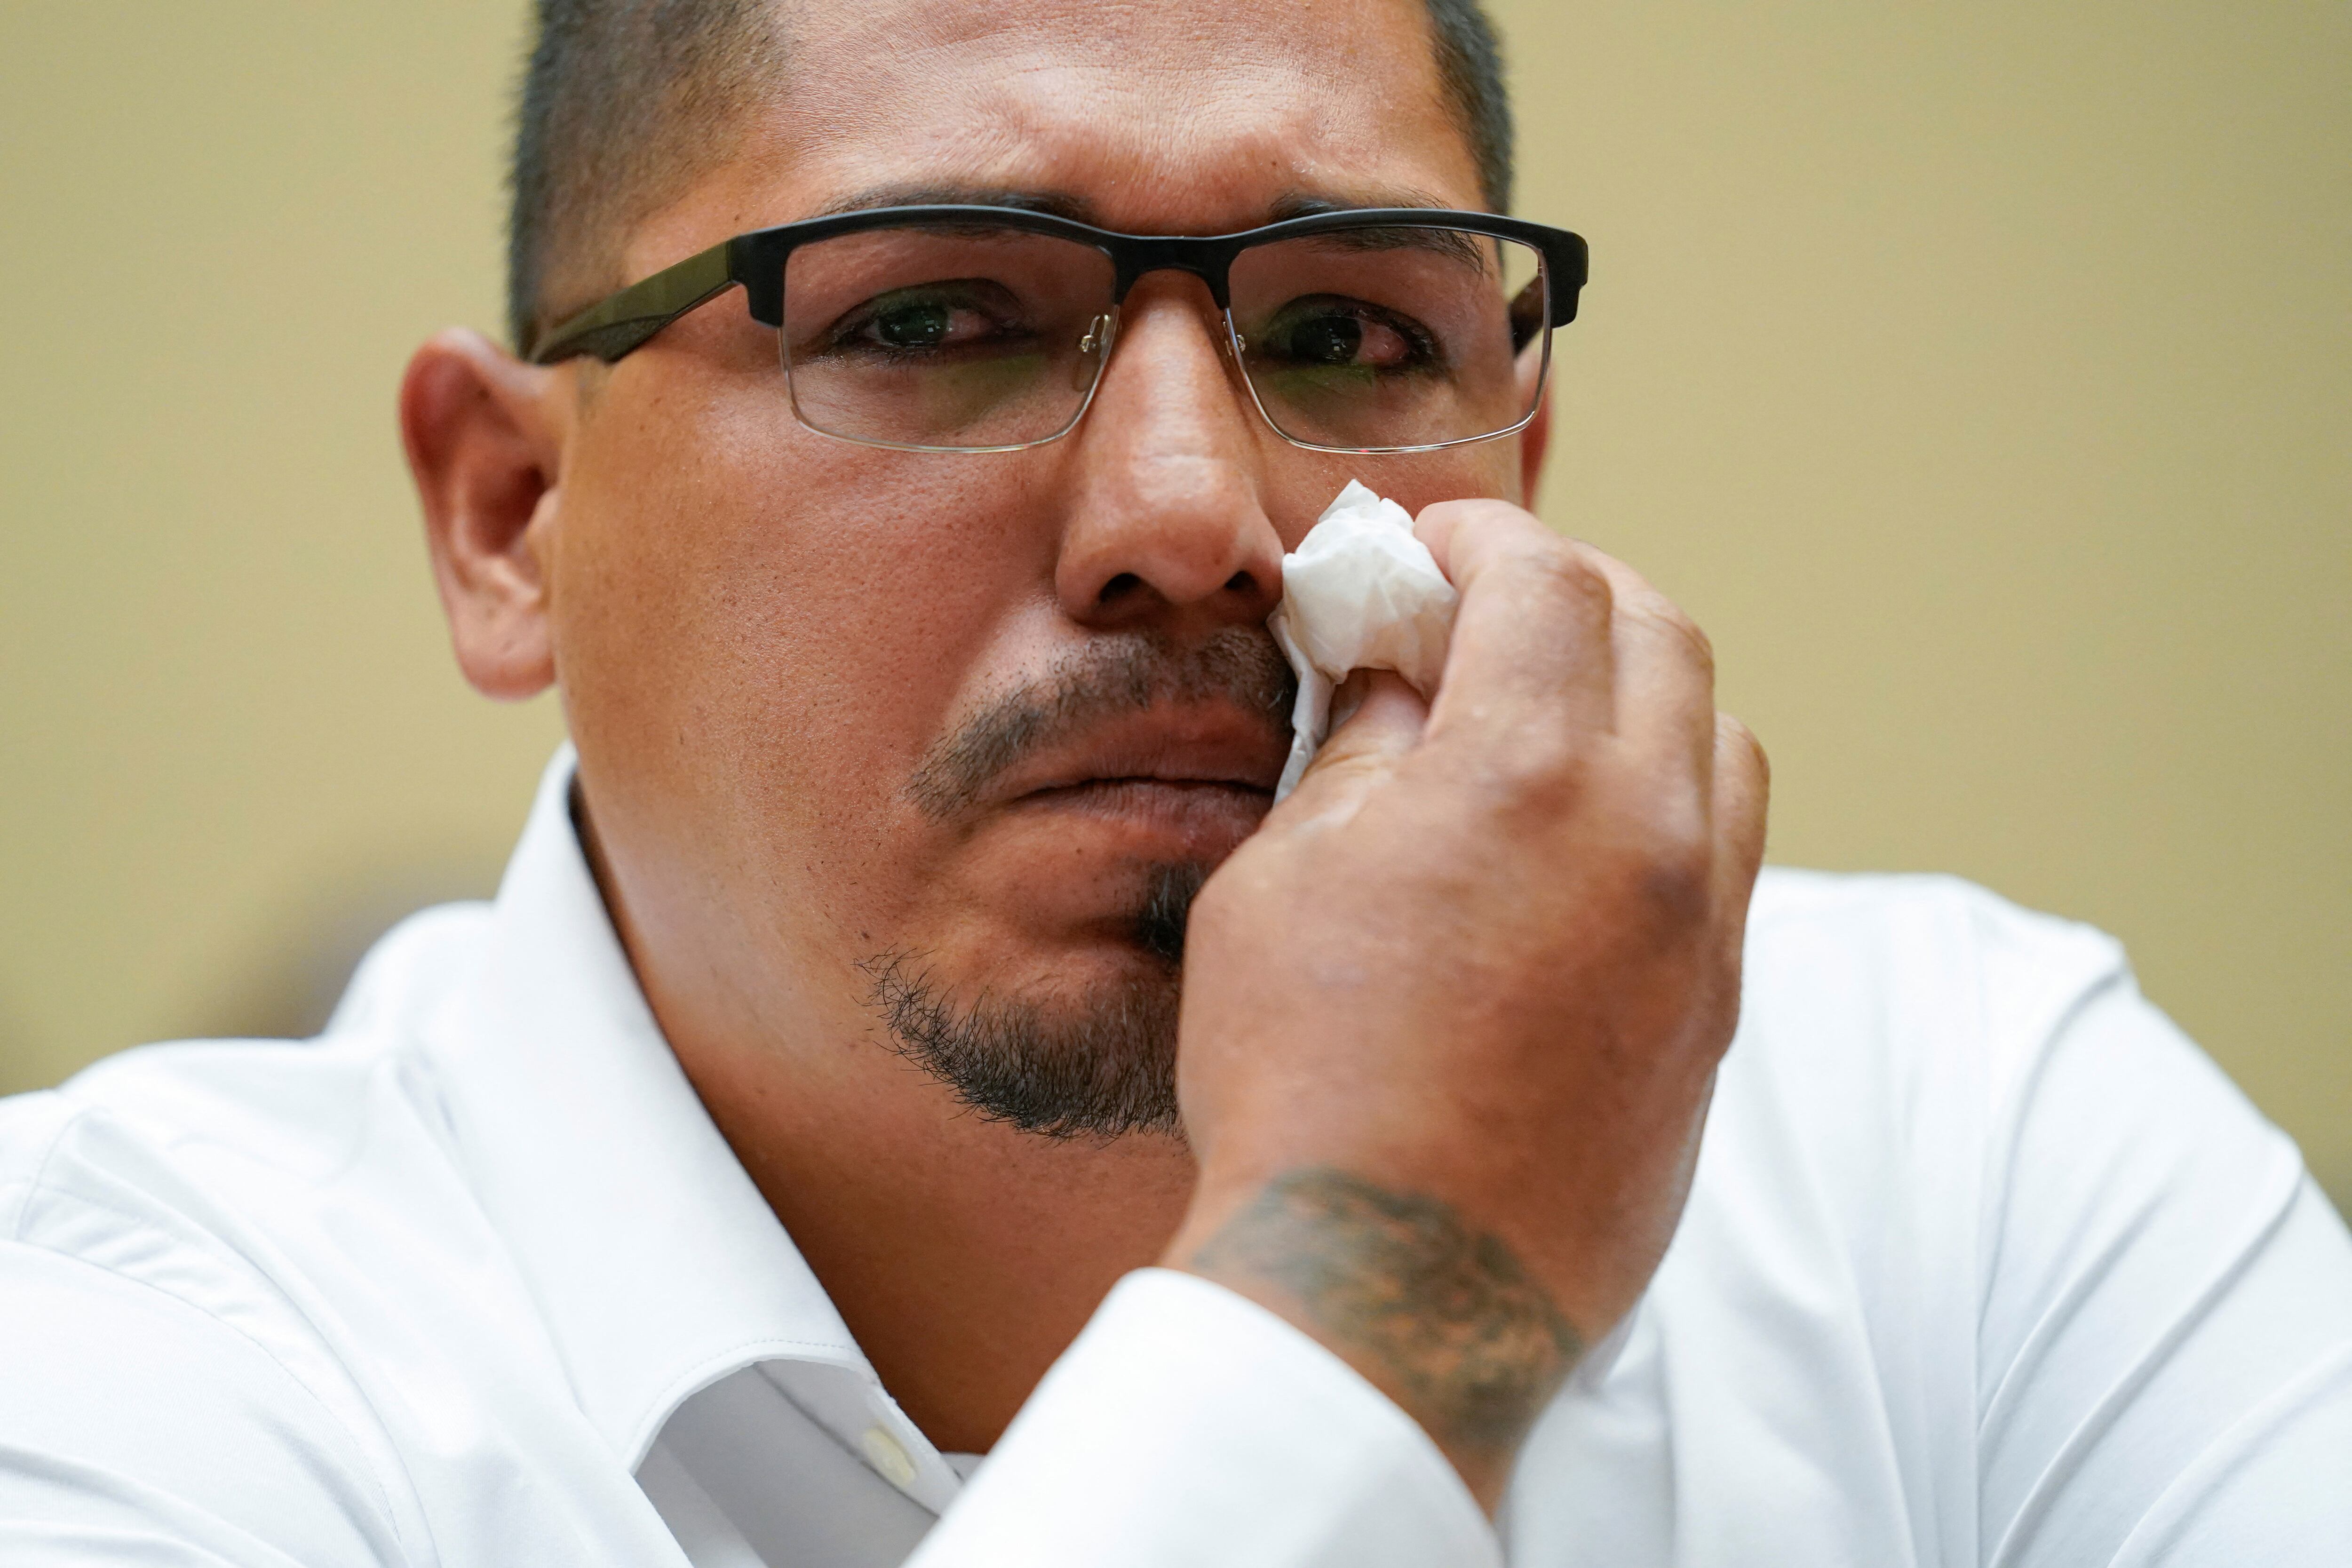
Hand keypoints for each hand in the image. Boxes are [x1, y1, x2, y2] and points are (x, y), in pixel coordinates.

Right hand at [1164, 499, 1768, 1507]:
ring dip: (1641, 689)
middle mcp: (1651, 833)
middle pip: (1659, 633)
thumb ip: (1362, 747)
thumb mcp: (1283, 878)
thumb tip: (1406, 669)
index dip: (1480, 535)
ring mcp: (1704, 930)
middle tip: (1488, 607)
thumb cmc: (1305, 1083)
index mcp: (1530, 772)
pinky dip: (1668, 797)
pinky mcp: (1717, 1013)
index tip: (1429, 545)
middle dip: (1573, 589)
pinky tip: (1583, 836)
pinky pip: (1728, 853)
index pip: (1545, 576)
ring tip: (1548, 716)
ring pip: (1720, 739)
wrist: (1391, 1291)